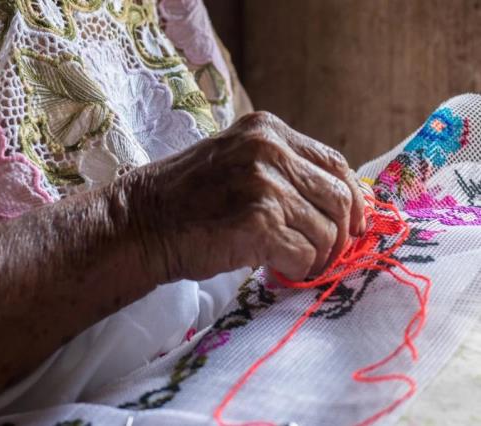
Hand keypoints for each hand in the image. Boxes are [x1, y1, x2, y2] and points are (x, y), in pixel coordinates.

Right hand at [132, 112, 366, 282]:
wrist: (140, 223)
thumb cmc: (186, 199)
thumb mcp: (236, 163)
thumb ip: (282, 171)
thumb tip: (337, 201)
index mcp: (266, 130)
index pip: (335, 162)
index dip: (353, 199)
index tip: (352, 226)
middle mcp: (269, 150)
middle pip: (339, 198)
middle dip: (339, 235)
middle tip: (323, 255)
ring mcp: (264, 184)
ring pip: (325, 232)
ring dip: (315, 256)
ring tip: (290, 263)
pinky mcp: (258, 223)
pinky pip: (304, 255)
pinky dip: (296, 270)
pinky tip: (275, 269)